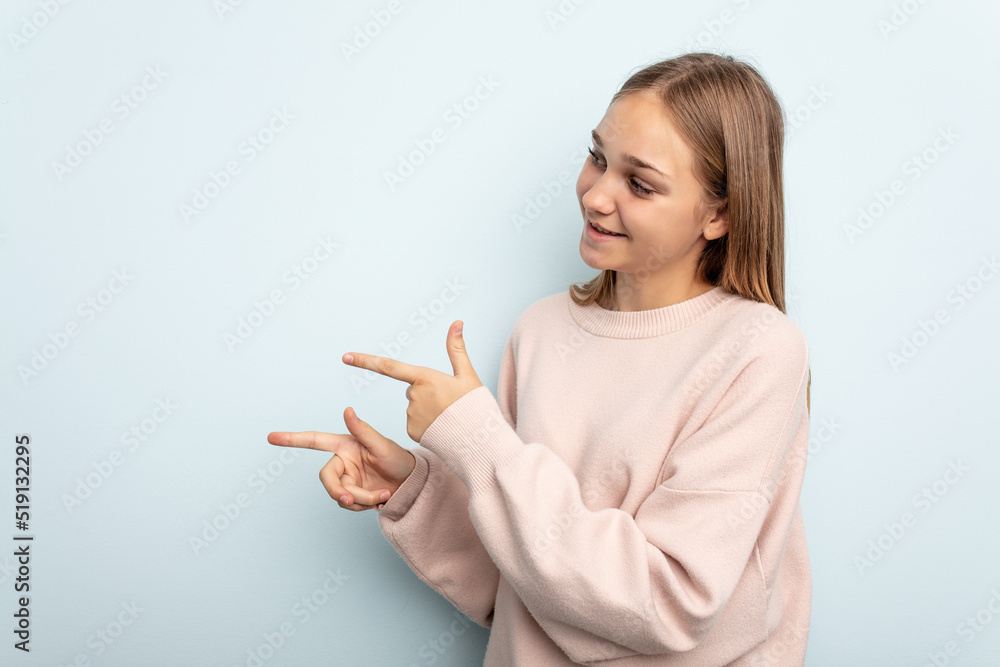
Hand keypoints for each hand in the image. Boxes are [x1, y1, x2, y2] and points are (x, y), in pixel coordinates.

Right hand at [268, 406, 415, 511]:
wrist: (412, 484)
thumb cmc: (400, 460)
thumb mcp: (383, 446)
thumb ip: (363, 430)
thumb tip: (347, 410)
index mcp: (346, 445)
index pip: (315, 440)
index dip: (293, 439)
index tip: (271, 437)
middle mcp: (343, 462)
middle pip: (327, 478)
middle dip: (339, 491)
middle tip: (352, 500)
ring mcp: (347, 479)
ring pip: (340, 495)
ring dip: (361, 499)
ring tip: (384, 494)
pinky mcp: (353, 494)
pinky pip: (350, 504)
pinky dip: (365, 505)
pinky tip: (382, 499)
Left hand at [342, 320, 482, 442]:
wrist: (478, 439)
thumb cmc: (474, 406)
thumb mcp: (467, 374)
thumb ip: (457, 348)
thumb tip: (457, 323)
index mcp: (424, 378)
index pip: (389, 366)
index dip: (365, 360)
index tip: (346, 357)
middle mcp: (413, 396)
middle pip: (412, 389)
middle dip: (426, 392)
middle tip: (449, 402)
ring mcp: (411, 415)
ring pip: (414, 406)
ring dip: (428, 410)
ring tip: (448, 416)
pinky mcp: (412, 431)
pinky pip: (415, 423)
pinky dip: (426, 424)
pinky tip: (441, 428)